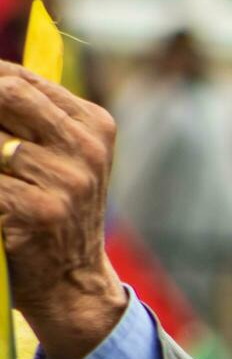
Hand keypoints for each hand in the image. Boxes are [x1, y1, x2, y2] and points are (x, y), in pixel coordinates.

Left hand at [0, 61, 122, 358]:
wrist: (72, 280)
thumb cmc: (53, 210)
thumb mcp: (61, 157)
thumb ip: (30, 115)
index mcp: (95, 126)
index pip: (18, 78)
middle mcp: (88, 149)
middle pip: (6, 93)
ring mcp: (68, 181)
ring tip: (3, 178)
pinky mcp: (40, 211)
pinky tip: (2, 208)